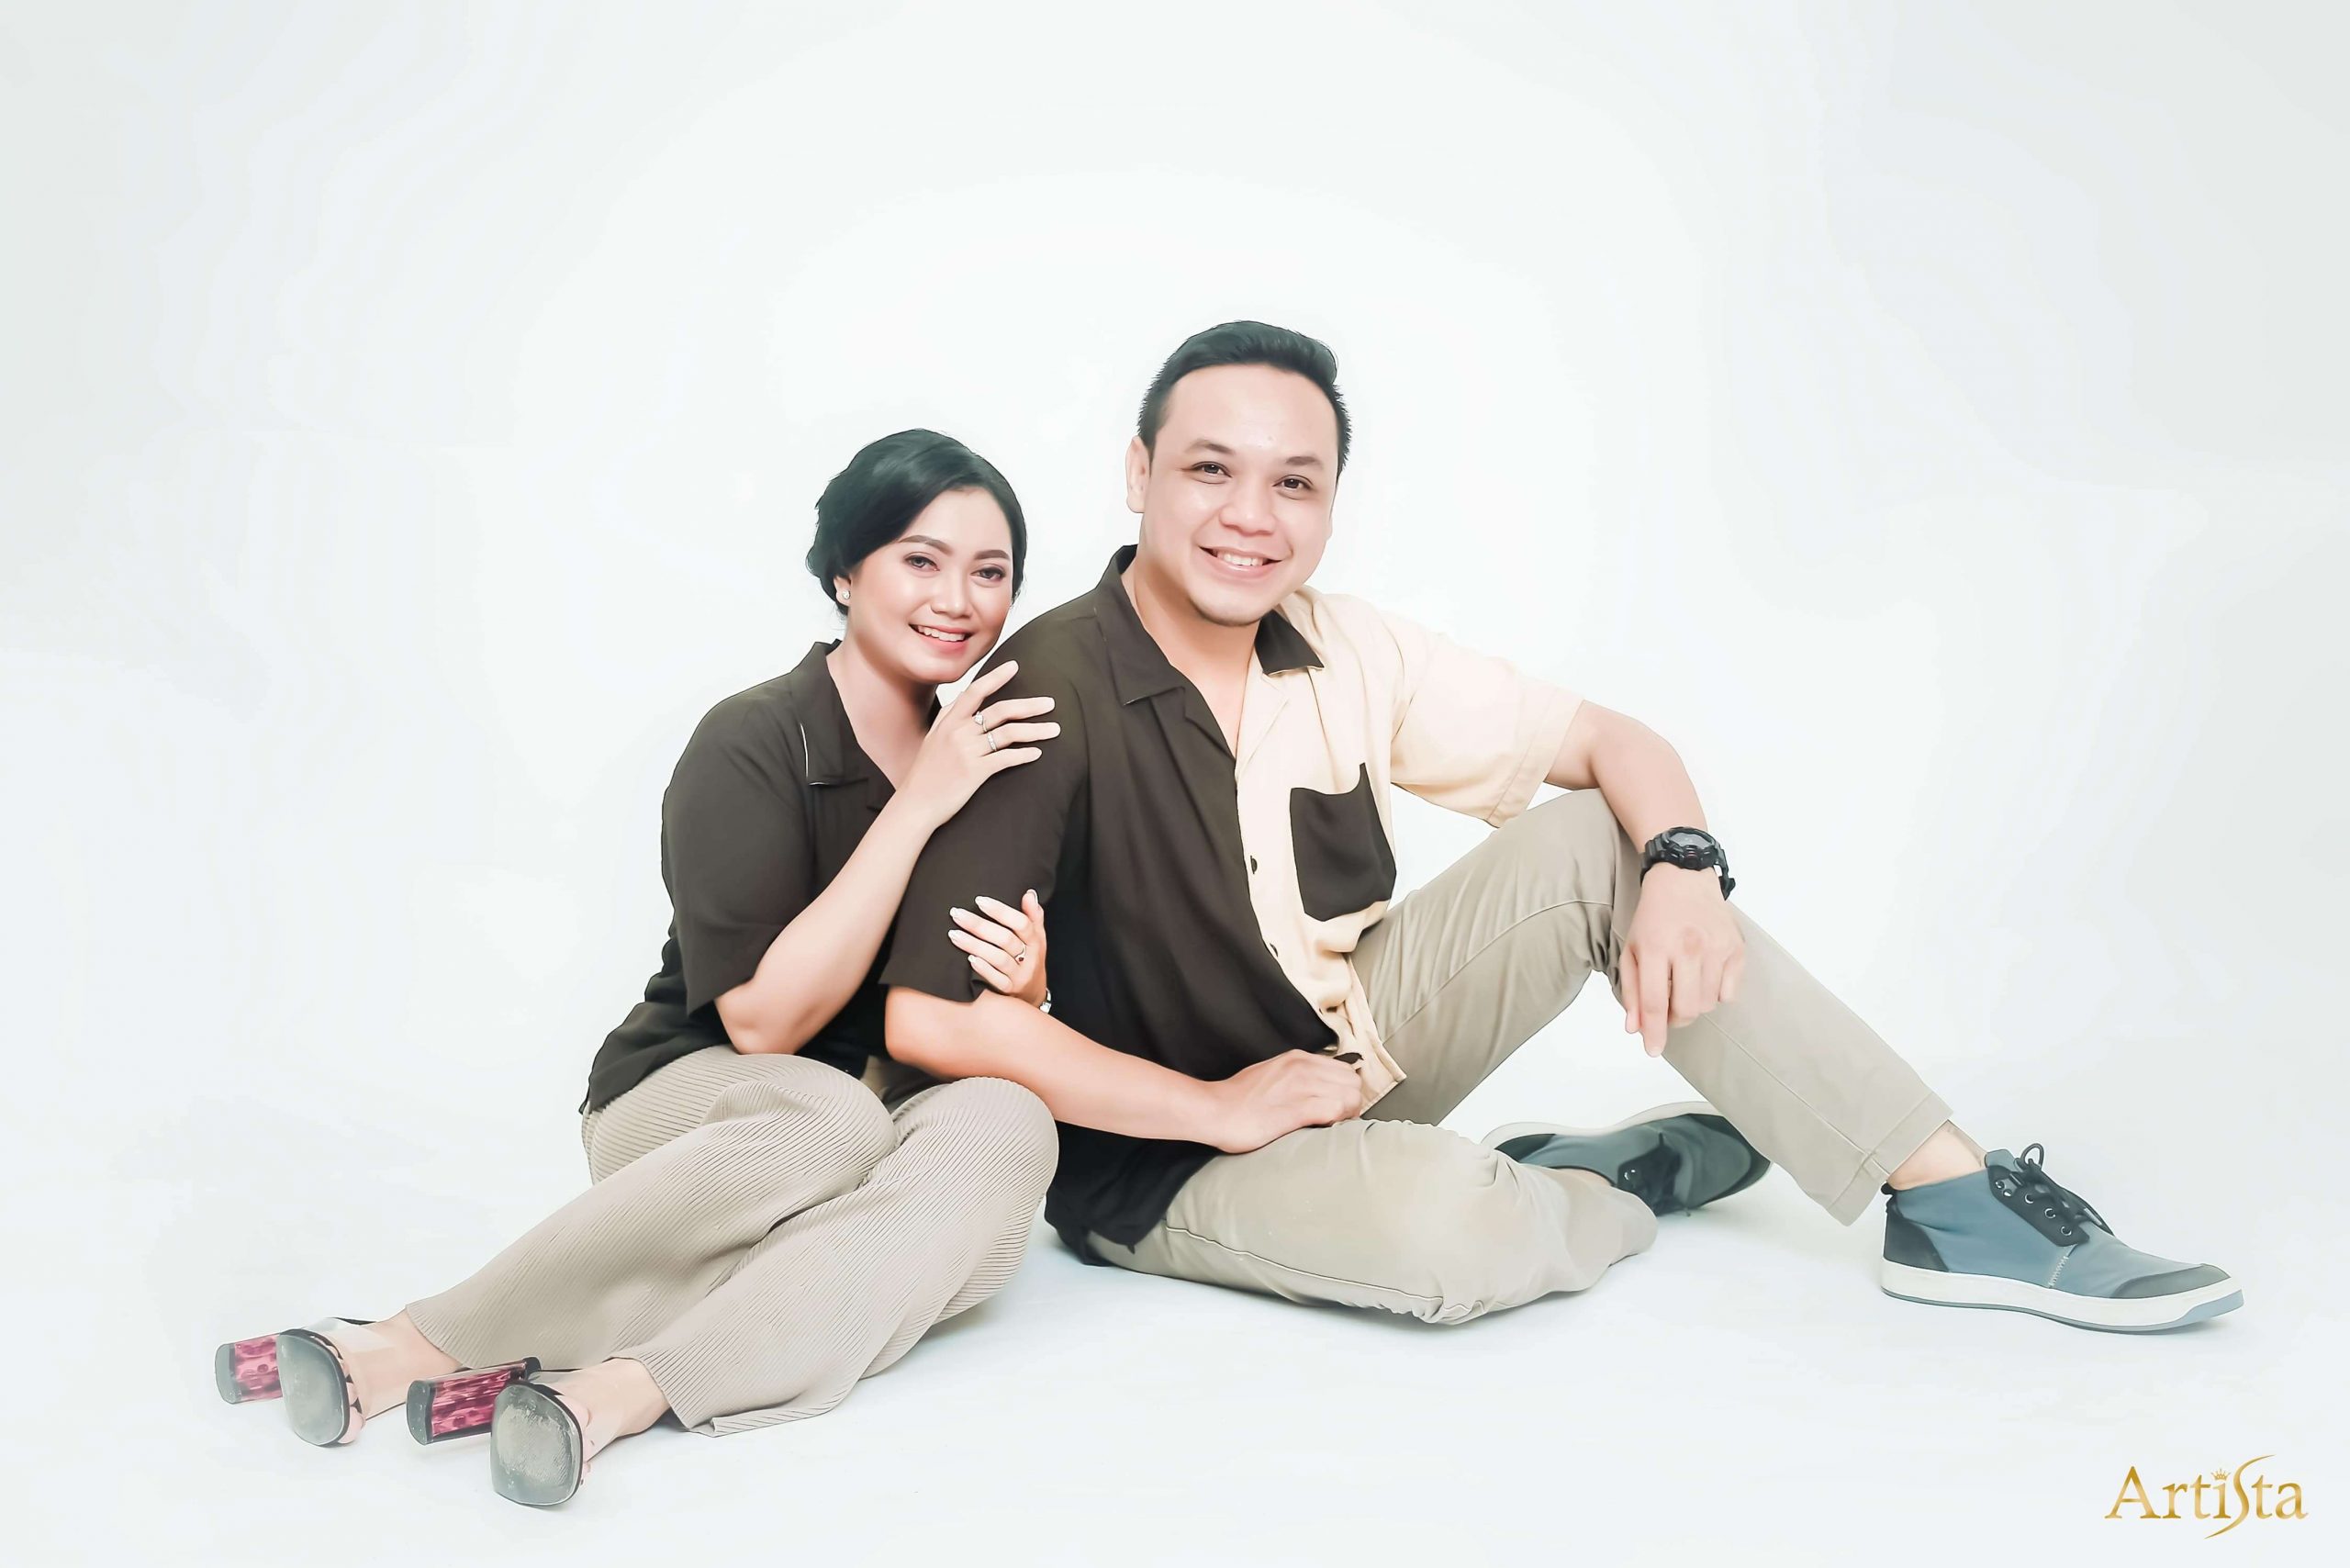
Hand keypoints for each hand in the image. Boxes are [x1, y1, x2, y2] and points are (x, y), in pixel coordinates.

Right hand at [901, 661, 1059, 827]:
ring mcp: (967, 751)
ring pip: (1009, 733)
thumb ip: (948, 717)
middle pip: (1001, 710)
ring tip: (1054, 729)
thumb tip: (962, 698)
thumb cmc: (925, 773)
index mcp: (948, 721)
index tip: (1015, 666)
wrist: (915, 804)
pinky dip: (1024, 755)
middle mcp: (958, 732)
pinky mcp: (974, 772)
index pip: (975, 691)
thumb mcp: (932, 738)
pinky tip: (1037, 753)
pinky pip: (1006, 758)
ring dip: (1036, 730)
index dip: (996, 677)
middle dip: (1030, 705)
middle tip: (1051, 703)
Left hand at [949, 889, 1049, 1007]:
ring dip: (975, 945)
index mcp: (1036, 941)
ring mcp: (1019, 976)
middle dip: (979, 925)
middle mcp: (1030, 958)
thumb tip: (1029, 894)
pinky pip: (997, 981)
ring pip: (998, 959)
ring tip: (953, 934)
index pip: (1021, 923)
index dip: (1000, 911)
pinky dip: (984, 969)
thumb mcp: (1036, 937)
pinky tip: (969, 959)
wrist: (1033, 993)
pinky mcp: (1009, 990)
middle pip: (1005, 939)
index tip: (979, 900)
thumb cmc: (1030, 958)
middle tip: (957, 914)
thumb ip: (1033, 916)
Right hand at [1198, 1050, 1363, 1153]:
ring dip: (1347, 1114)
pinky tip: (1324, 1129)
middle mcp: (1302, 1067)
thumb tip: (1316, 1090)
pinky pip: (1335, 1110)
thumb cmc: (1238, 1099)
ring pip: (1350, 1096)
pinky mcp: (1297, 1108)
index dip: (1345, 1091)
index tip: (1338, 1107)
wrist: (1213, 1110)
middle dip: (1351, 1102)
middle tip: (1339, 1119)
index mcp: (1297, 1058)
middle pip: (1353, 1082)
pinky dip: (1337, 1122)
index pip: (1344, 1070)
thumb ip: (1295, 1077)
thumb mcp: (1272, 1074)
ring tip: (1332, 1126)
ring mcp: (1300, 1086)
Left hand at [1618, 864, 1743, 1057]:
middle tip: (1668, 1007)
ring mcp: (1716, 948)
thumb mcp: (1632, 949)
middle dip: (1675, 1019)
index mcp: (1656, 947)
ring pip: (1708, 1004)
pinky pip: (1729, 993)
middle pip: (1687, 1010)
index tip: (1653, 1051)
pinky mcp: (1736, 948)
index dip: (1654, 1033)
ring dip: (1694, 1005)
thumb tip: (1635, 1028)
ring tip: (1685, 985)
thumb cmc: (1654, 916)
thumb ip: (1632, 990)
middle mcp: (1688, 947)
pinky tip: (1704, 975)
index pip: (1656, 1003)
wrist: (1684, 879)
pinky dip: (1716, 993)